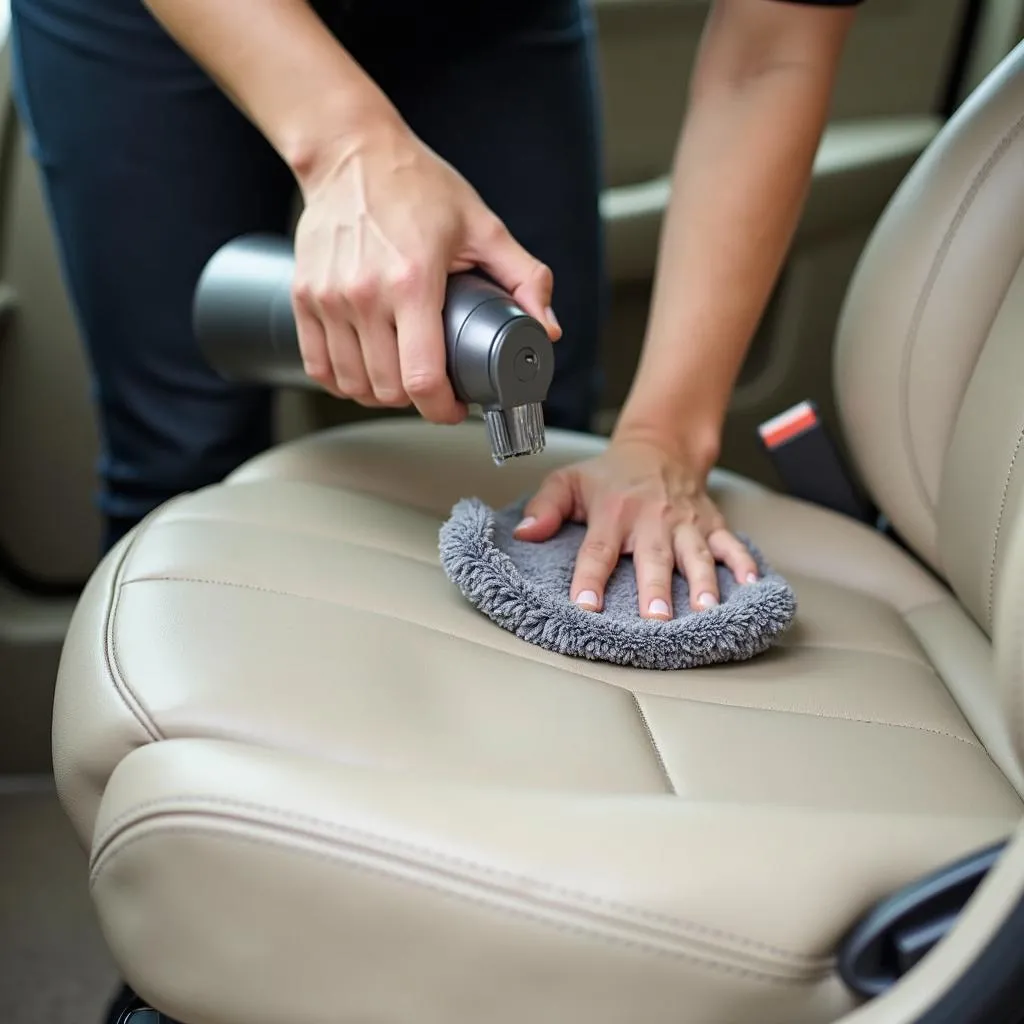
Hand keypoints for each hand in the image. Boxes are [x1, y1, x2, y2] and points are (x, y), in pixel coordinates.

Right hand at [291, 119, 559, 422]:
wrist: (352, 152)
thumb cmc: (418, 186)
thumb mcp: (483, 226)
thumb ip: (524, 278)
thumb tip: (546, 329)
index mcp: (413, 281)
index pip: (421, 378)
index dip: (441, 408)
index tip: (454, 407)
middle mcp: (364, 294)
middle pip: (387, 389)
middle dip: (416, 401)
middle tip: (434, 387)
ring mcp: (328, 297)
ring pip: (352, 384)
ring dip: (380, 394)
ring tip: (401, 378)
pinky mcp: (303, 296)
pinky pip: (318, 366)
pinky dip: (342, 381)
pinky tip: (364, 371)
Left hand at [514, 438, 758, 618]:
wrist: (659, 446)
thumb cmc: (610, 475)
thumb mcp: (568, 481)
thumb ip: (544, 507)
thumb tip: (524, 533)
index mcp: (613, 514)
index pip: (598, 551)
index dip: (590, 578)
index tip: (586, 605)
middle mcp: (652, 519)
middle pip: (653, 558)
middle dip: (655, 590)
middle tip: (656, 619)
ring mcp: (686, 523)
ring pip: (696, 555)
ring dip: (703, 583)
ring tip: (707, 611)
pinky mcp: (711, 524)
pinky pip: (731, 544)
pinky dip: (744, 563)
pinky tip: (752, 584)